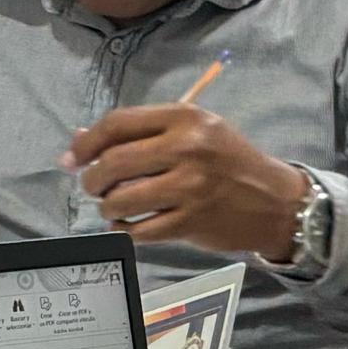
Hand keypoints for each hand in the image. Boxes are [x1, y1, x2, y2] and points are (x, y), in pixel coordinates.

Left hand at [66, 103, 307, 262]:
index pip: (118, 124)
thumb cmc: (229, 162)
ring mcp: (189, 187)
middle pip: (113, 163)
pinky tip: (129, 225)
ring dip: (106, 207)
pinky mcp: (191, 221)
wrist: (275, 202)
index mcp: (185, 118)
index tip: (72, 158)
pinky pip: (139, 230)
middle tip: (93, 187)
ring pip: (121, 199)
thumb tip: (80, 141)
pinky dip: (125, 230)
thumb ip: (141, 133)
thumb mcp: (194, 133)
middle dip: (92, 179)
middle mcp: (187, 148)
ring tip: (113, 206)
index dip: (86, 143)